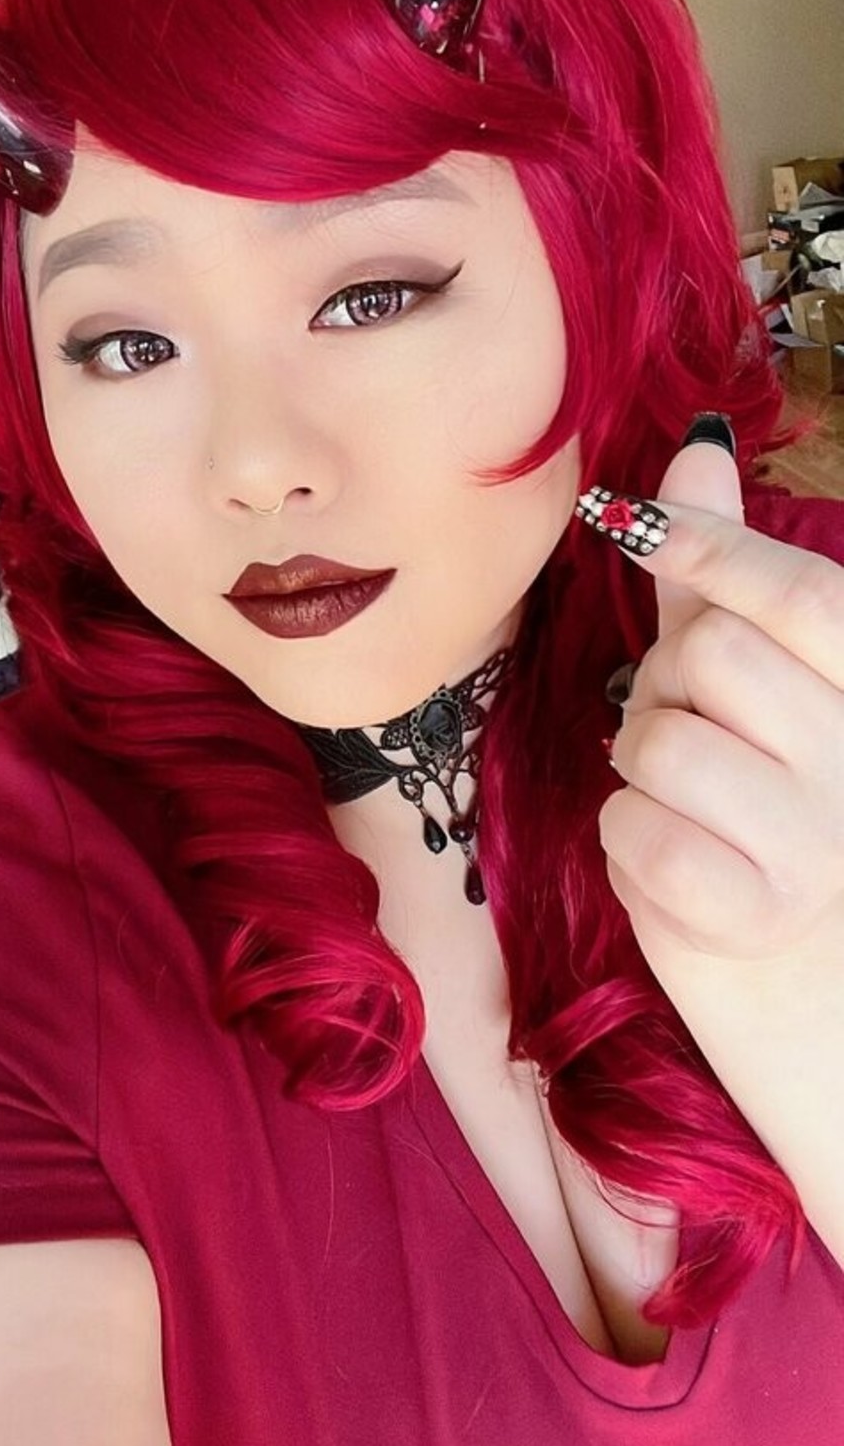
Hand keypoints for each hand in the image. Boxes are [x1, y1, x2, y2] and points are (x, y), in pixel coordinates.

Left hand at [577, 444, 843, 968]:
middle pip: (710, 655)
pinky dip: (626, 844)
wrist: (809, 1000)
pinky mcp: (752, 916)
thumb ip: (726, 574)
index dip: (715, 548)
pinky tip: (674, 867)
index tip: (637, 525)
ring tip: (683, 805)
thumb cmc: (769, 816)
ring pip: (658, 739)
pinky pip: (636, 831)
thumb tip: (697, 445)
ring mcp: (818, 844)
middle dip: (663, 686)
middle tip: (692, 736)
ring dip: (637, 768)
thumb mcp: (758, 685)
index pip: (803, 596)